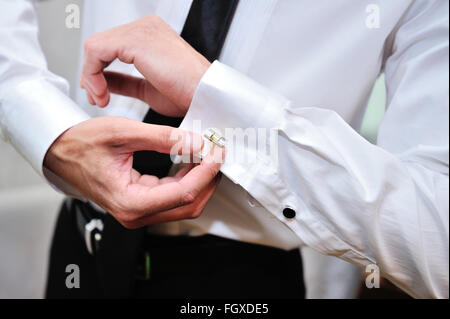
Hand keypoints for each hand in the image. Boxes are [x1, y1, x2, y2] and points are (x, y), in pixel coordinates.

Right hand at [44, 117, 223, 227]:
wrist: (61, 152)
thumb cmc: (81, 144)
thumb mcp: (123, 133)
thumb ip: (162, 138)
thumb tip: (195, 142)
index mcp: (130, 202)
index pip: (184, 193)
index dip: (206, 172)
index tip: (217, 152)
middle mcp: (136, 214)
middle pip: (189, 205)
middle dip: (208, 179)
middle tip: (217, 153)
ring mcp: (139, 212)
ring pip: (184, 204)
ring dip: (200, 181)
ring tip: (207, 155)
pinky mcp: (141, 204)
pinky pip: (173, 197)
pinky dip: (187, 181)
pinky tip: (191, 162)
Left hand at [80, 15, 210, 116]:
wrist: (206, 97)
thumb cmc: (188, 96)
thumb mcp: (147, 89)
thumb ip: (124, 82)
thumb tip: (102, 81)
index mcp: (151, 35)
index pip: (111, 47)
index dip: (98, 72)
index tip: (100, 95)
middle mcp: (145, 27)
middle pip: (101, 45)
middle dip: (92, 75)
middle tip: (97, 99)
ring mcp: (141, 30)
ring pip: (95, 47)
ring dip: (91, 77)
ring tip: (100, 99)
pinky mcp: (135, 40)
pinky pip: (96, 51)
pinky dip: (92, 74)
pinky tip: (102, 93)